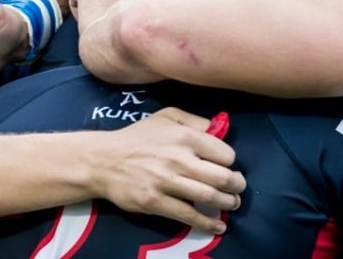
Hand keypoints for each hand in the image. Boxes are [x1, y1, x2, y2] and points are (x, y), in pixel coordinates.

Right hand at [95, 107, 244, 233]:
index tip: (227, 166)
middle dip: (236, 185)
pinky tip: (218, 226)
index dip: (229, 161)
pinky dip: (207, 223)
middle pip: (221, 177)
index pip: (224, 153)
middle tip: (238, 189)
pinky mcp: (155, 203)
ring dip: (227, 204)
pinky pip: (188, 216)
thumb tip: (219, 128)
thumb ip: (194, 120)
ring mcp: (166, 182)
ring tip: (233, 204)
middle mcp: (178, 158)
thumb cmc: (138, 137)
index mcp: (184, 136)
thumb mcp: (166, 116)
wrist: (103, 160)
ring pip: (208, 197)